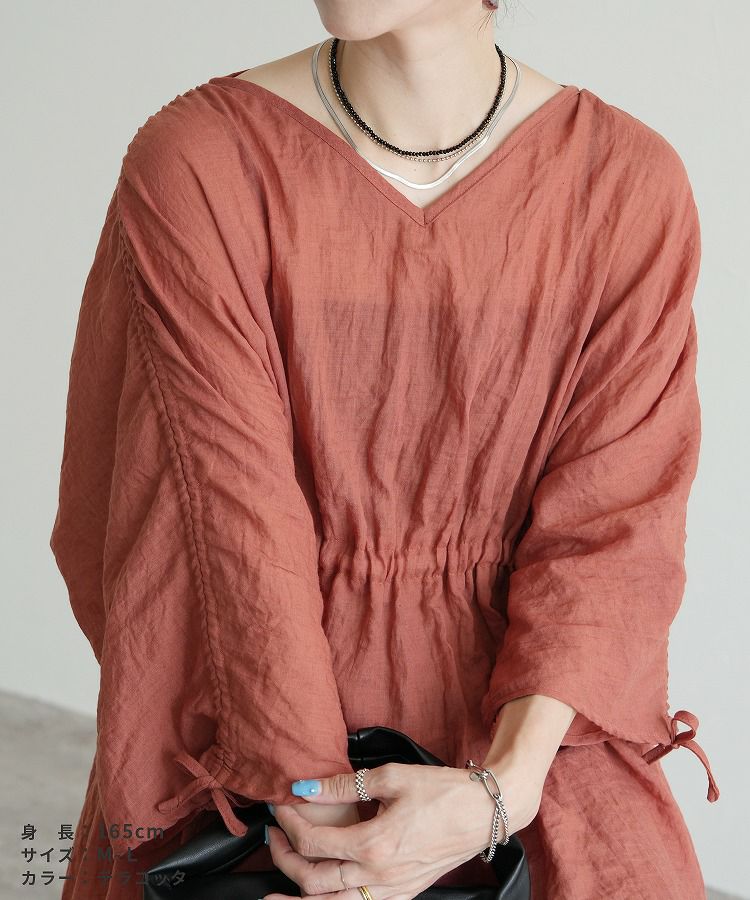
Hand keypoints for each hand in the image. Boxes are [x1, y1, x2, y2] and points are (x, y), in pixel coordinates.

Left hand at [264, 759, 543, 899]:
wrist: (485, 812)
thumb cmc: (442, 790)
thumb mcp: (391, 777)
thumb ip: (343, 786)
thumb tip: (304, 787)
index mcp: (374, 844)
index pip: (313, 841)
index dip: (289, 823)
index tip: (279, 806)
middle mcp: (379, 876)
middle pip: (314, 880)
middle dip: (285, 859)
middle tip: (272, 838)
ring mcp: (392, 891)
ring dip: (300, 899)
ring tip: (275, 892)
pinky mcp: (403, 894)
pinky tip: (323, 898)